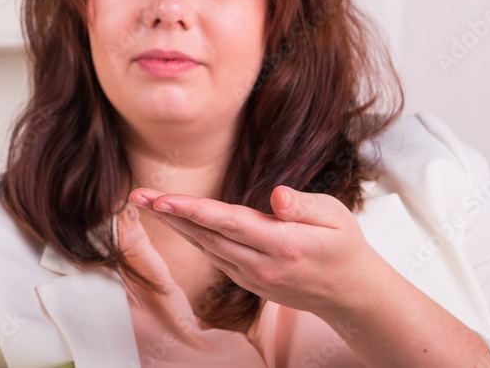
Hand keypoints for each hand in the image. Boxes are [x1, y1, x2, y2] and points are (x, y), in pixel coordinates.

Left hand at [127, 185, 392, 319]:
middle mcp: (261, 264)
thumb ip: (304, 205)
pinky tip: (175, 219)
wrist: (351, 294)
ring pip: (206, 246)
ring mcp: (252, 276)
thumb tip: (276, 195)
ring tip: (147, 202)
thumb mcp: (336, 217)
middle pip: (207, 235)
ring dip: (175, 224)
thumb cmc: (344, 246)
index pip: (229, 223)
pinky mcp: (248, 280)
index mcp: (283, 245)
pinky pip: (214, 255)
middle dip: (169, 214)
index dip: (193, 210)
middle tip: (137, 196)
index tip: (163, 199)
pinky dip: (193, 236)